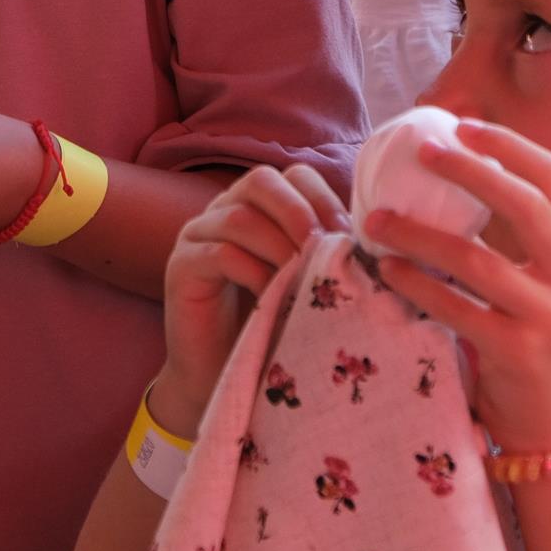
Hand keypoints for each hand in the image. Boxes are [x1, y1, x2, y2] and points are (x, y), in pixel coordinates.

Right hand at [149, 165, 345, 436]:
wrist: (221, 375)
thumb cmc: (271, 326)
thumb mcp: (305, 283)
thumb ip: (325, 255)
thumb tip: (369, 243)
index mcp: (259, 207)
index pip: (294, 175)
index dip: (324, 199)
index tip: (348, 238)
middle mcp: (223, 210)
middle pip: (260, 180)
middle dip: (298, 212)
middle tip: (320, 250)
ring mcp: (197, 236)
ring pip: (238, 217)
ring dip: (278, 246)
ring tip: (300, 279)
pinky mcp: (181, 267)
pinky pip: (218, 253)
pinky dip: (252, 271)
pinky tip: (270, 296)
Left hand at [366, 120, 550, 450]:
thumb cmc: (538, 342)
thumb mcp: (546, 283)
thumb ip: (515, 238)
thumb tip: (448, 172)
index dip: (509, 145)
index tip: (462, 126)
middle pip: (524, 203)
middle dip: (470, 171)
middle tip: (422, 152)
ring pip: (476, 257)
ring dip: (418, 233)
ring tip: (376, 219)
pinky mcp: (519, 352)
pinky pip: (455, 307)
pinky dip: (415, 284)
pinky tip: (387, 270)